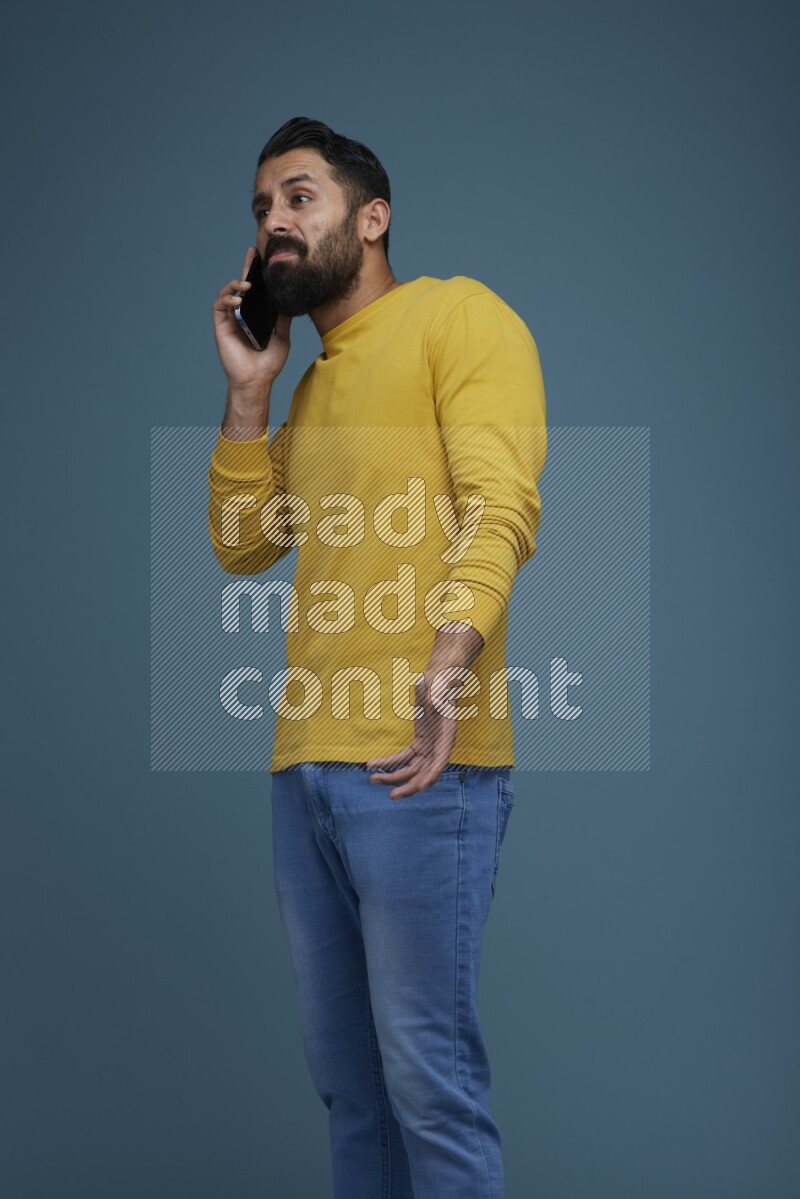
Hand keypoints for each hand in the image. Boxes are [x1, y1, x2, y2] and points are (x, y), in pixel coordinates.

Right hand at [212, 245, 291, 393]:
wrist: (257, 380)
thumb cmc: (268, 363)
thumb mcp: (282, 337)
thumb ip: (283, 319)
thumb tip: (289, 299)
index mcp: (256, 315)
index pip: (257, 291)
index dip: (258, 274)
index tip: (264, 258)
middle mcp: (242, 314)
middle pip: (242, 286)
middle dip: (247, 268)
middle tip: (253, 252)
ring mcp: (231, 319)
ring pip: (228, 293)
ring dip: (235, 285)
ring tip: (246, 285)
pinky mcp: (221, 326)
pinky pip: (219, 307)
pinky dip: (226, 300)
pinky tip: (238, 301)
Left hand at [367, 668, 464, 798]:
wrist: (438, 680)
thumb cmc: (440, 682)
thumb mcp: (438, 685)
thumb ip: (436, 695)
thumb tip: (433, 702)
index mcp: (447, 735)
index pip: (441, 760)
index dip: (432, 775)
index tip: (421, 787)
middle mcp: (439, 746)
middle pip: (425, 773)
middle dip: (408, 785)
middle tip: (392, 796)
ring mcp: (429, 747)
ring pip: (412, 770)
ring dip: (393, 777)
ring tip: (373, 779)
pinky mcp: (419, 744)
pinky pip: (403, 759)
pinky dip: (389, 763)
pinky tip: (372, 764)